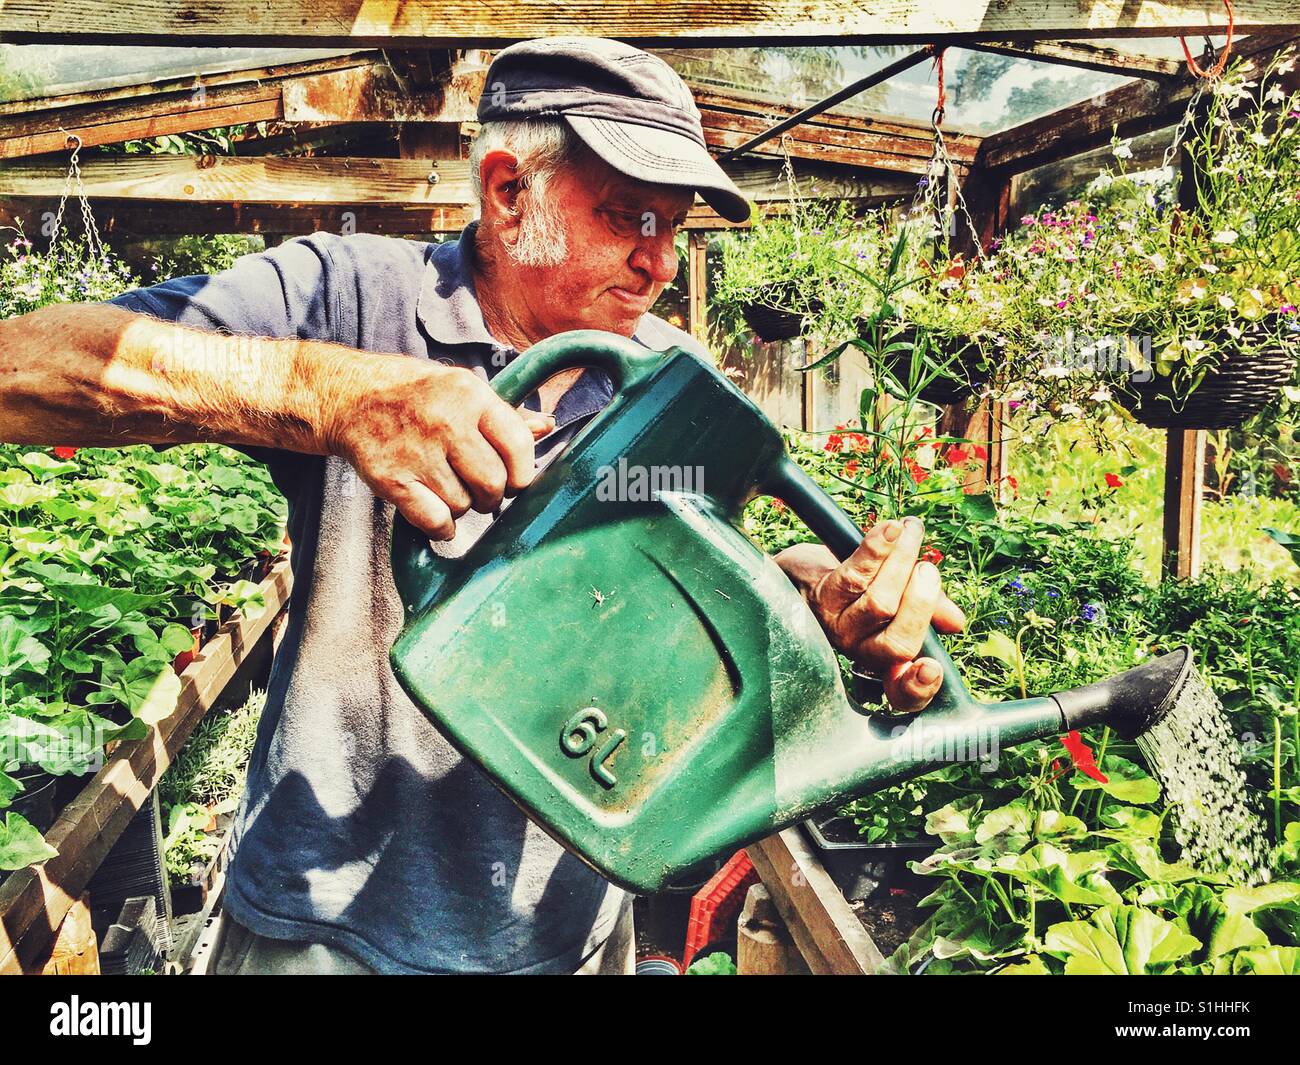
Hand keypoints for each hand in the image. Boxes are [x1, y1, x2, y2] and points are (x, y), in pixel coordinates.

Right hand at [326, 356, 552, 539]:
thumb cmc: (415, 395)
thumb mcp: (462, 389)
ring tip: (449, 489)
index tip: (514, 479)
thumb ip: (504, 414)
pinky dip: (441, 527)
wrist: (350, 398)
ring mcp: (417, 453)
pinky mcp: (392, 480)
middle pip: (493, 483)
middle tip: (480, 490)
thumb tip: (546, 427)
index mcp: (470, 396)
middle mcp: (446, 422)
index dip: (522, 472)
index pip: (518, 444)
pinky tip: (436, 513)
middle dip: (492, 495)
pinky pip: (435, 521)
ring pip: (464, 505)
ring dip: (462, 507)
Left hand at [774, 516, 965, 713]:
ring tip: (911, 532)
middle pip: (898, 642)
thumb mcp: (893, 597)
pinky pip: (855, 574)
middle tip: (928, 568)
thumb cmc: (849, 587)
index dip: (919, 688)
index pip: (902, 692)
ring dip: (902, 561)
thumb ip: (925, 610)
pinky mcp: (820, 596)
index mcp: (880, 656)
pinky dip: (878, 548)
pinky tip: (892, 529)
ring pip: (879, 603)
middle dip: (921, 602)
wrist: (795, 571)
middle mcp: (856, 649)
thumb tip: (955, 621)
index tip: (932, 668)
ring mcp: (836, 625)